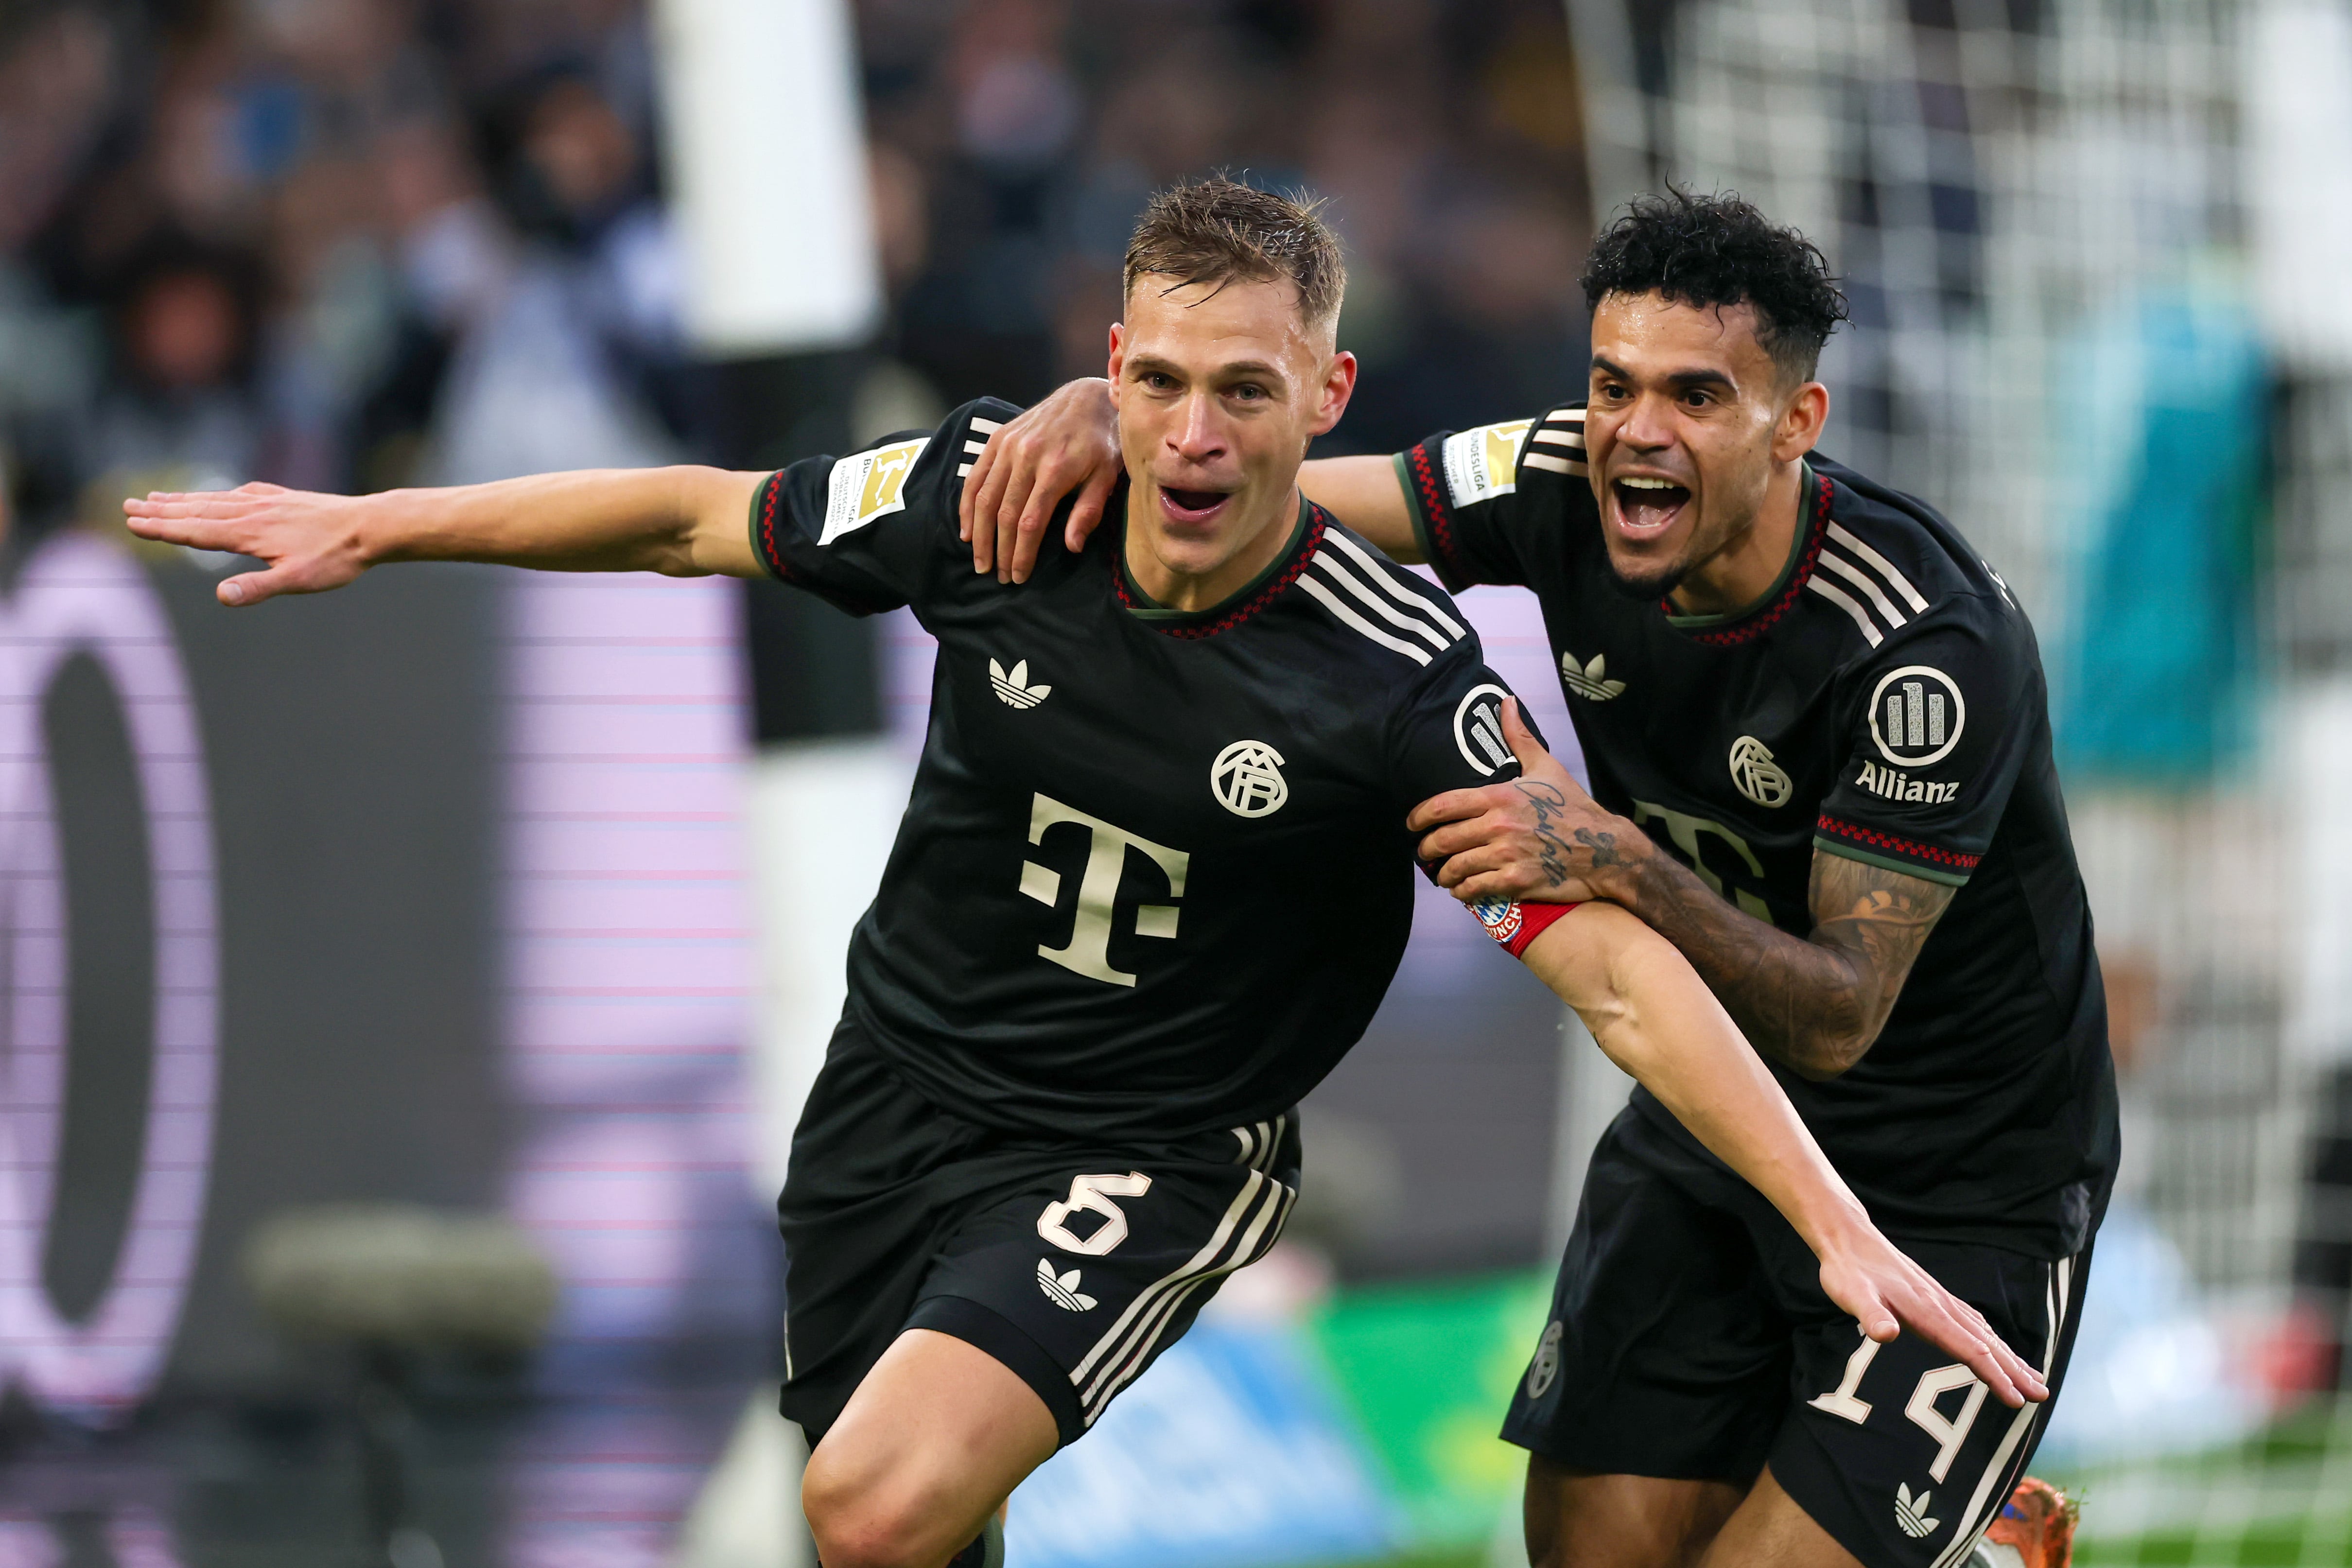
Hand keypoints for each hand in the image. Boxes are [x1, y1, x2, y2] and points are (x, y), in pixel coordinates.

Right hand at [124, 482, 372, 606]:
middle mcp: (252, 512)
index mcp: (249, 533)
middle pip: (197, 511)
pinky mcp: (283, 499)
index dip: (162, 528)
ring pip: (215, 500)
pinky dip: (218, 494)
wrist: (371, 526)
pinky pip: (240, 493)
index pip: (195, 530)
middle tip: (128, 506)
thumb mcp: (298, 581)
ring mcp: (267, 502)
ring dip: (183, 500)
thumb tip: (223, 597)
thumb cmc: (336, 557)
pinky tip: (218, 495)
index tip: (132, 523)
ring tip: (156, 497)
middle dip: (161, 510)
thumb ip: (258, 588)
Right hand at [958, 378, 1120, 582]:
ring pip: (983, 498)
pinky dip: (966, 506)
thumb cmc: (1102, 442)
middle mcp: (1026, 457)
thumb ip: (1088, 511)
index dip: (1021, 554)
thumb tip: (1072, 547)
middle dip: (999, 551)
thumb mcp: (1107, 476)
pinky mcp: (997, 439)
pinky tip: (966, 530)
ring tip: (981, 561)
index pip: (1030, 522)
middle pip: (1004, 514)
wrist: (1085, 398)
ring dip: (979, 534)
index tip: (1019, 576)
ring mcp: (1008, 446)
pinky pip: (975, 477)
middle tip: (999, 576)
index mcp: (1056, 469)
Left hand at [1407, 698, 1631, 903]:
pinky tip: (1461, 891)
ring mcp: (1507, 854)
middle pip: (1444, 839)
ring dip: (1443, 874)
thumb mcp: (1545, 767)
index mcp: (1499, 796)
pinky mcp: (1517, 881)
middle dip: (1427, 849)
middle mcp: (1498, 824)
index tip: (1411, 824)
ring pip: (1457, 867)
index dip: (1419, 817)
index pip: (1444, 805)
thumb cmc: (1573, 807)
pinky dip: (1463, 892)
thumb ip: (1519, 737)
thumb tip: (1506, 702)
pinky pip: (1476, 889)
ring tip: (1443, 875)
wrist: (1605, 849)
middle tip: (1424, 853)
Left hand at [1815, 1221, 2048, 1408]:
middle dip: (2015, 1371)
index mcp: (1927, 1311)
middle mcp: (1941, 1305)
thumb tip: (1886, 1334)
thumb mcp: (1851, 1294)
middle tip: (2042, 1396)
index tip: (2017, 1400)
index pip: (1970, 1349)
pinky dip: (1991, 1338)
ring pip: (1984, 1332)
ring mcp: (1940, 1299)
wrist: (1848, 1238)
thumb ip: (1869, 1314)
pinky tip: (1997, 1346)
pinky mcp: (1934, 1296)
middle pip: (1986, 1343)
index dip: (1994, 1375)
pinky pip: (1972, 1321)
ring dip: (2009, 1356)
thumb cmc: (1847, 1271)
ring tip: (2033, 1377)